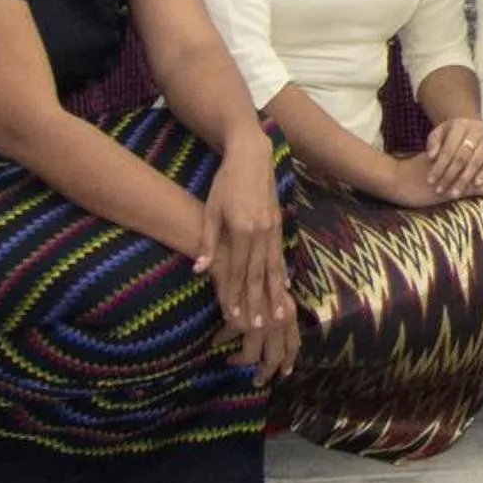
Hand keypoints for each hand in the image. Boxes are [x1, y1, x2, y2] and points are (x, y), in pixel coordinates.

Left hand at [194, 132, 293, 379]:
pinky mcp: (278, 224)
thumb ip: (207, 241)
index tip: (233, 316)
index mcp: (243, 229)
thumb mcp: (211, 209)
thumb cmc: (226, 181)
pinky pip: (280, 255)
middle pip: (258, 274)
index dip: (235, 294)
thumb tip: (199, 270)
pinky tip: (282, 288)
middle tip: (258, 327)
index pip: (237, 269)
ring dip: (273, 293)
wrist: (252, 155)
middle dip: (257, 302)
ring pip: (273, 268)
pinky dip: (281, 274)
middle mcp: (262, 231)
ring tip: (276, 315)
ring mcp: (273, 228)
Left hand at [420, 116, 482, 198]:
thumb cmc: (452, 134)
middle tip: (440, 190)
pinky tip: (477, 185)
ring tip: (455, 193)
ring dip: (465, 179)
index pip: (448, 149)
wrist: (472, 126)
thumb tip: (431, 157)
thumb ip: (433, 143)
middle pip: (461, 157)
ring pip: (476, 161)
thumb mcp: (439, 133)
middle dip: (450, 175)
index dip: (439, 166)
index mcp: (459, 125)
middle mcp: (476, 130)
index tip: (430, 181)